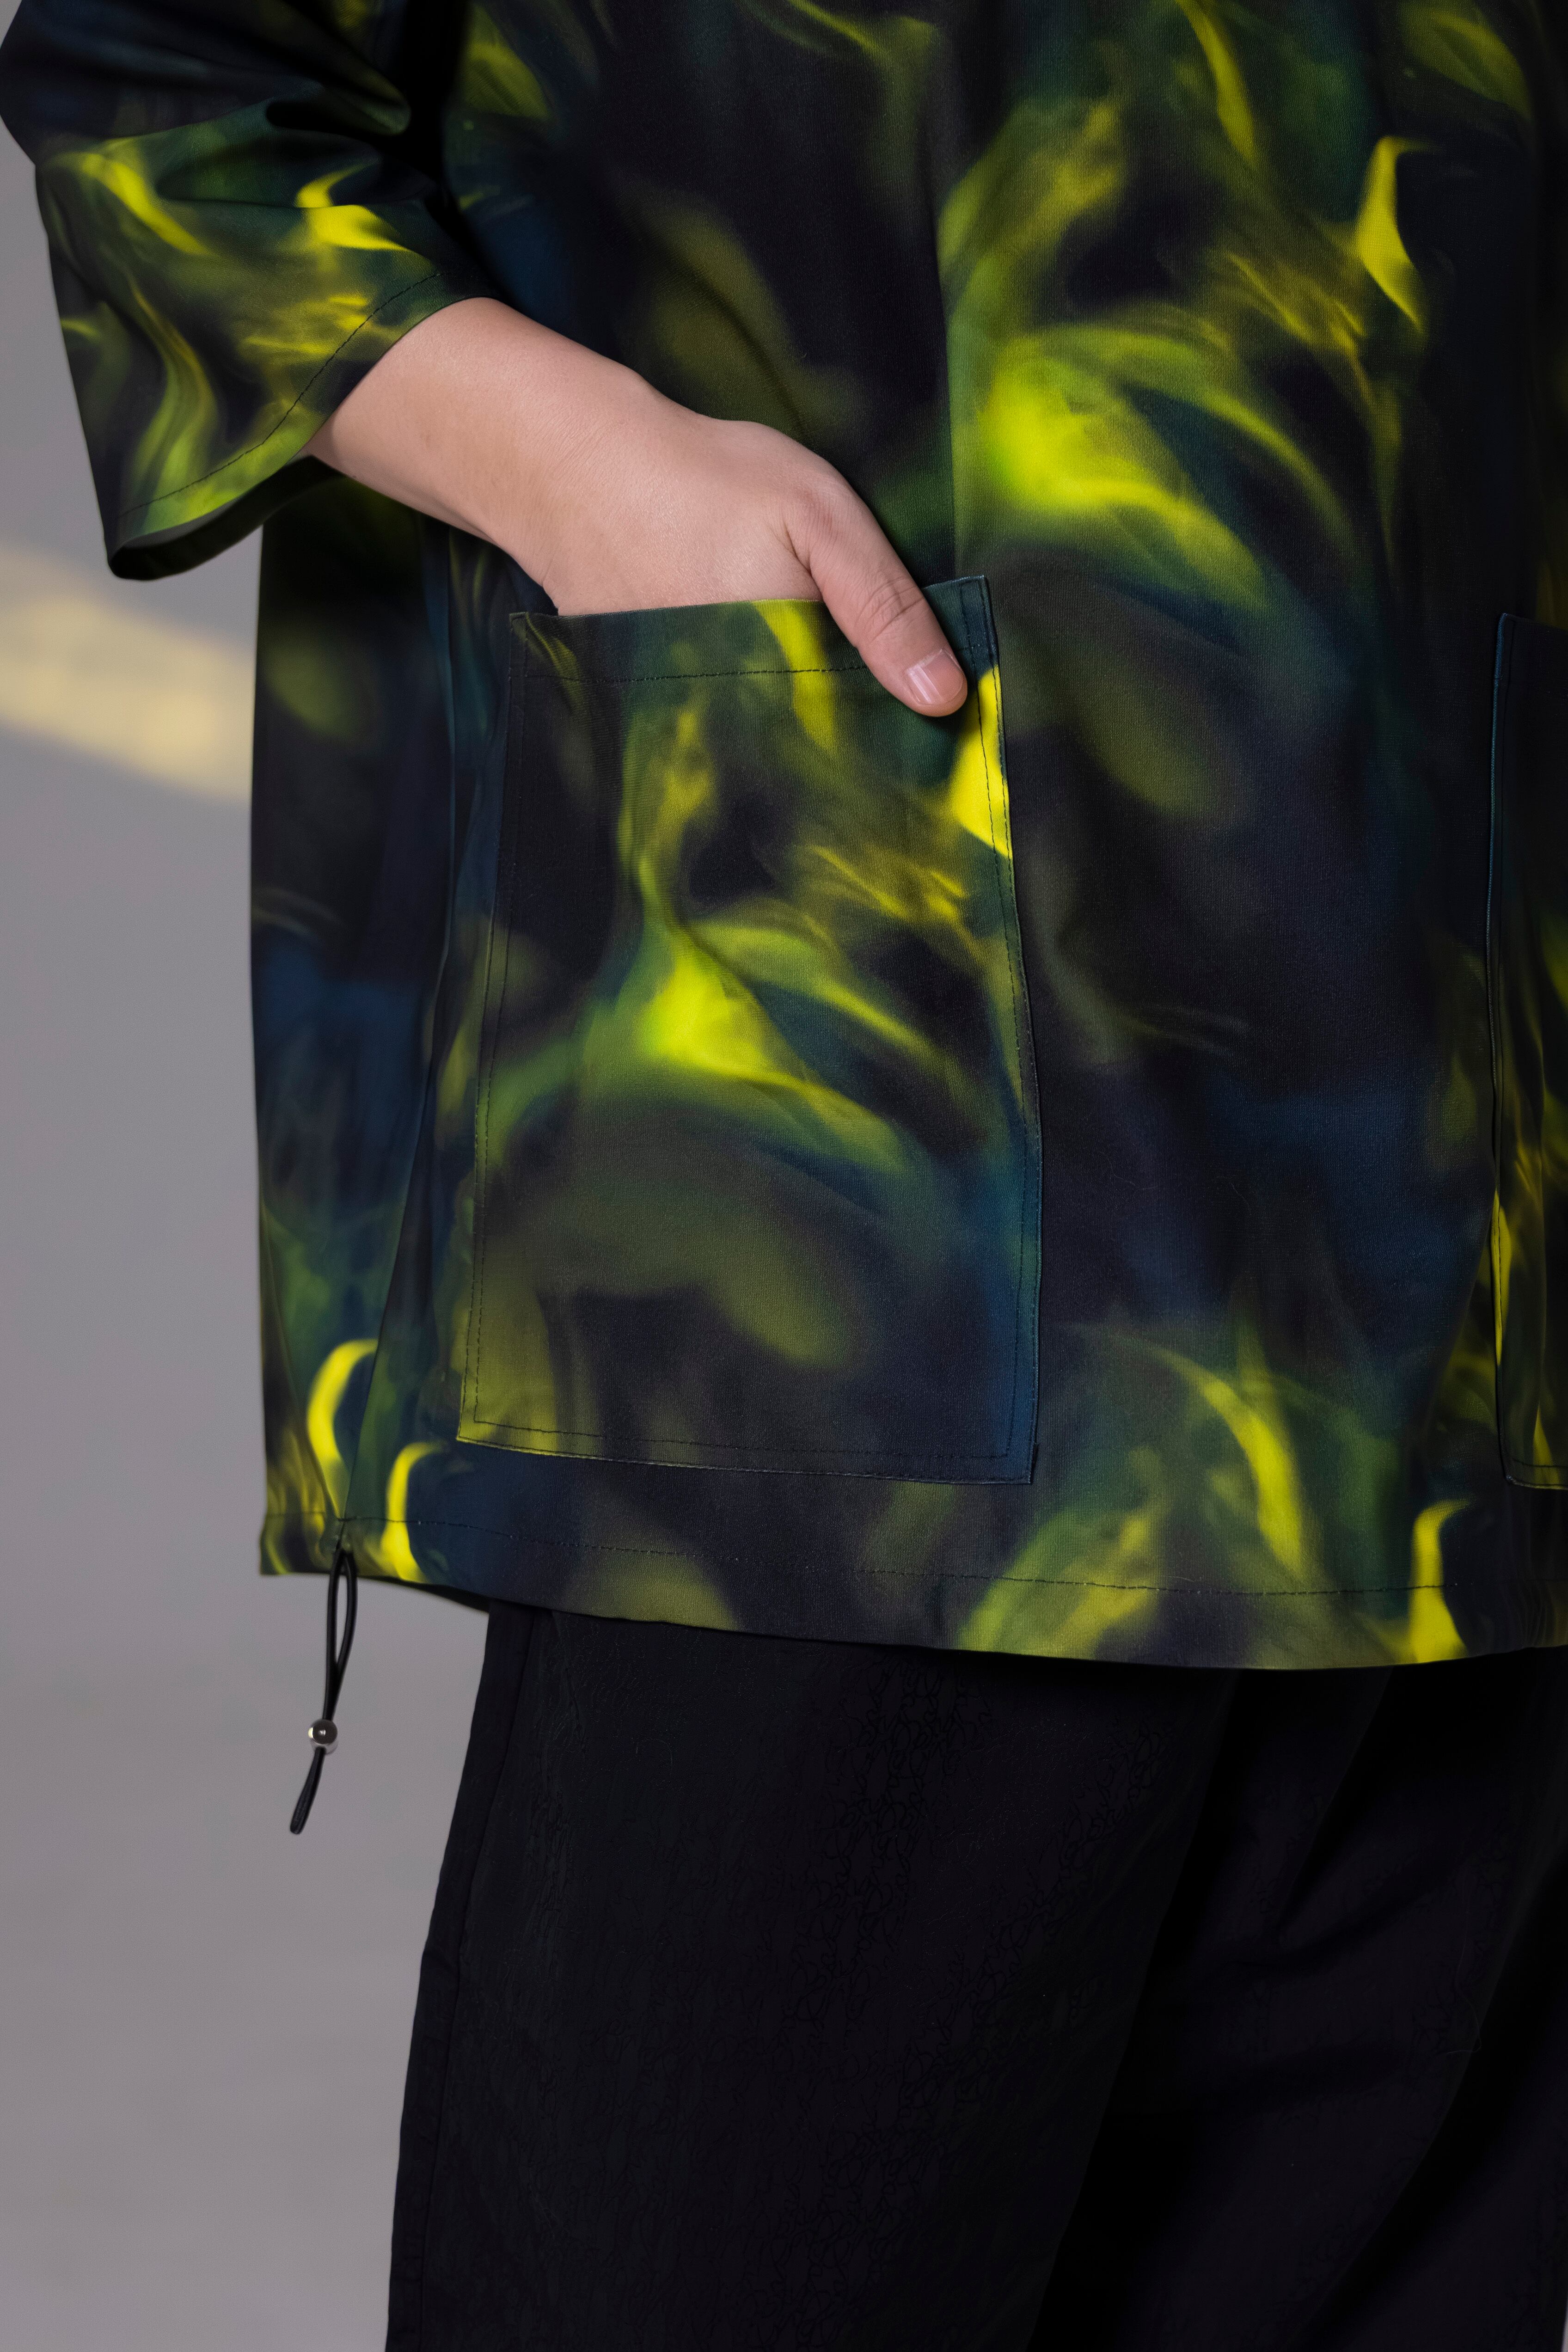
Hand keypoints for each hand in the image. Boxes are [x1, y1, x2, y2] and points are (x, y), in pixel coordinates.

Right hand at [306, 297, 966, 715]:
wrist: (569, 469)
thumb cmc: (703, 480)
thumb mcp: (818, 515)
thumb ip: (883, 604)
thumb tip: (947, 697)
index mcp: (783, 672)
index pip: (858, 745)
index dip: (894, 747)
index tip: (927, 751)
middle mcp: (728, 714)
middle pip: (807, 761)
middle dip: (845, 753)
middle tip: (880, 750)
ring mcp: (681, 720)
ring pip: (758, 757)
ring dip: (792, 748)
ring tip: (823, 730)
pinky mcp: (645, 714)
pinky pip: (710, 740)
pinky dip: (739, 729)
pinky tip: (757, 702)